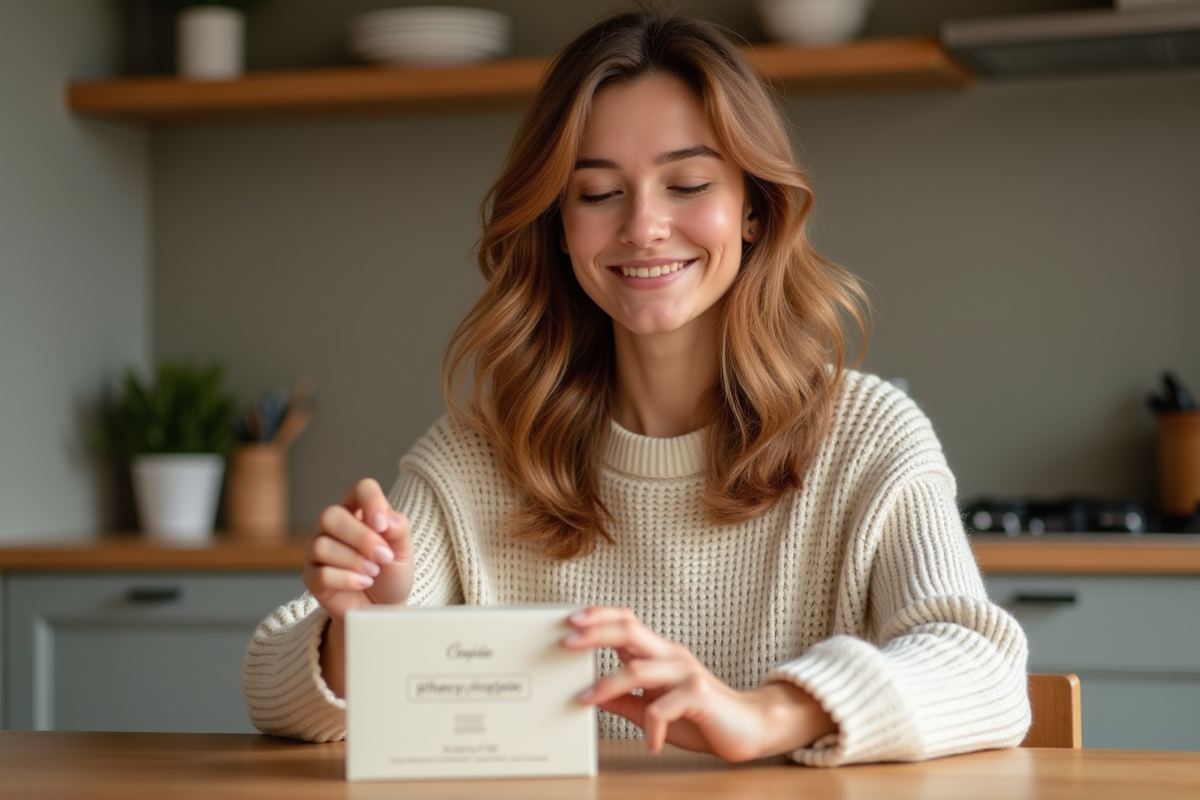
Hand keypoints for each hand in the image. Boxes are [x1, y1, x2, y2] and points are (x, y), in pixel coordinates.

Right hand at [303, 479, 412, 697]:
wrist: (383, 610)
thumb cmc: (391, 575)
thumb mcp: (404, 552)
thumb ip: (398, 530)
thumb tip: (388, 518)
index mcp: (359, 510)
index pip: (361, 489)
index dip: (372, 502)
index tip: (383, 525)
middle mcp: (334, 526)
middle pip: (331, 515)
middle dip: (361, 538)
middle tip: (383, 557)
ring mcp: (318, 550)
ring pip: (322, 545)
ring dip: (354, 561)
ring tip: (374, 573)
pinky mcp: (312, 577)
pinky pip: (320, 573)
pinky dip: (346, 579)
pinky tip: (362, 583)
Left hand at [562, 607, 835, 761]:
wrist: (750, 729)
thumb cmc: (701, 717)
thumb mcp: (653, 709)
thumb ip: (625, 701)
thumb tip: (590, 697)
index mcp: (659, 655)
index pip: (626, 623)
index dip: (599, 616)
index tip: (569, 620)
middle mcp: (671, 656)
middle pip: (629, 631)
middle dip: (595, 632)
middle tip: (566, 641)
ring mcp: (685, 673)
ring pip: (638, 669)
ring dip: (607, 685)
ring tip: (585, 699)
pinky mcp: (698, 695)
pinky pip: (662, 707)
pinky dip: (650, 727)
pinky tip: (650, 742)